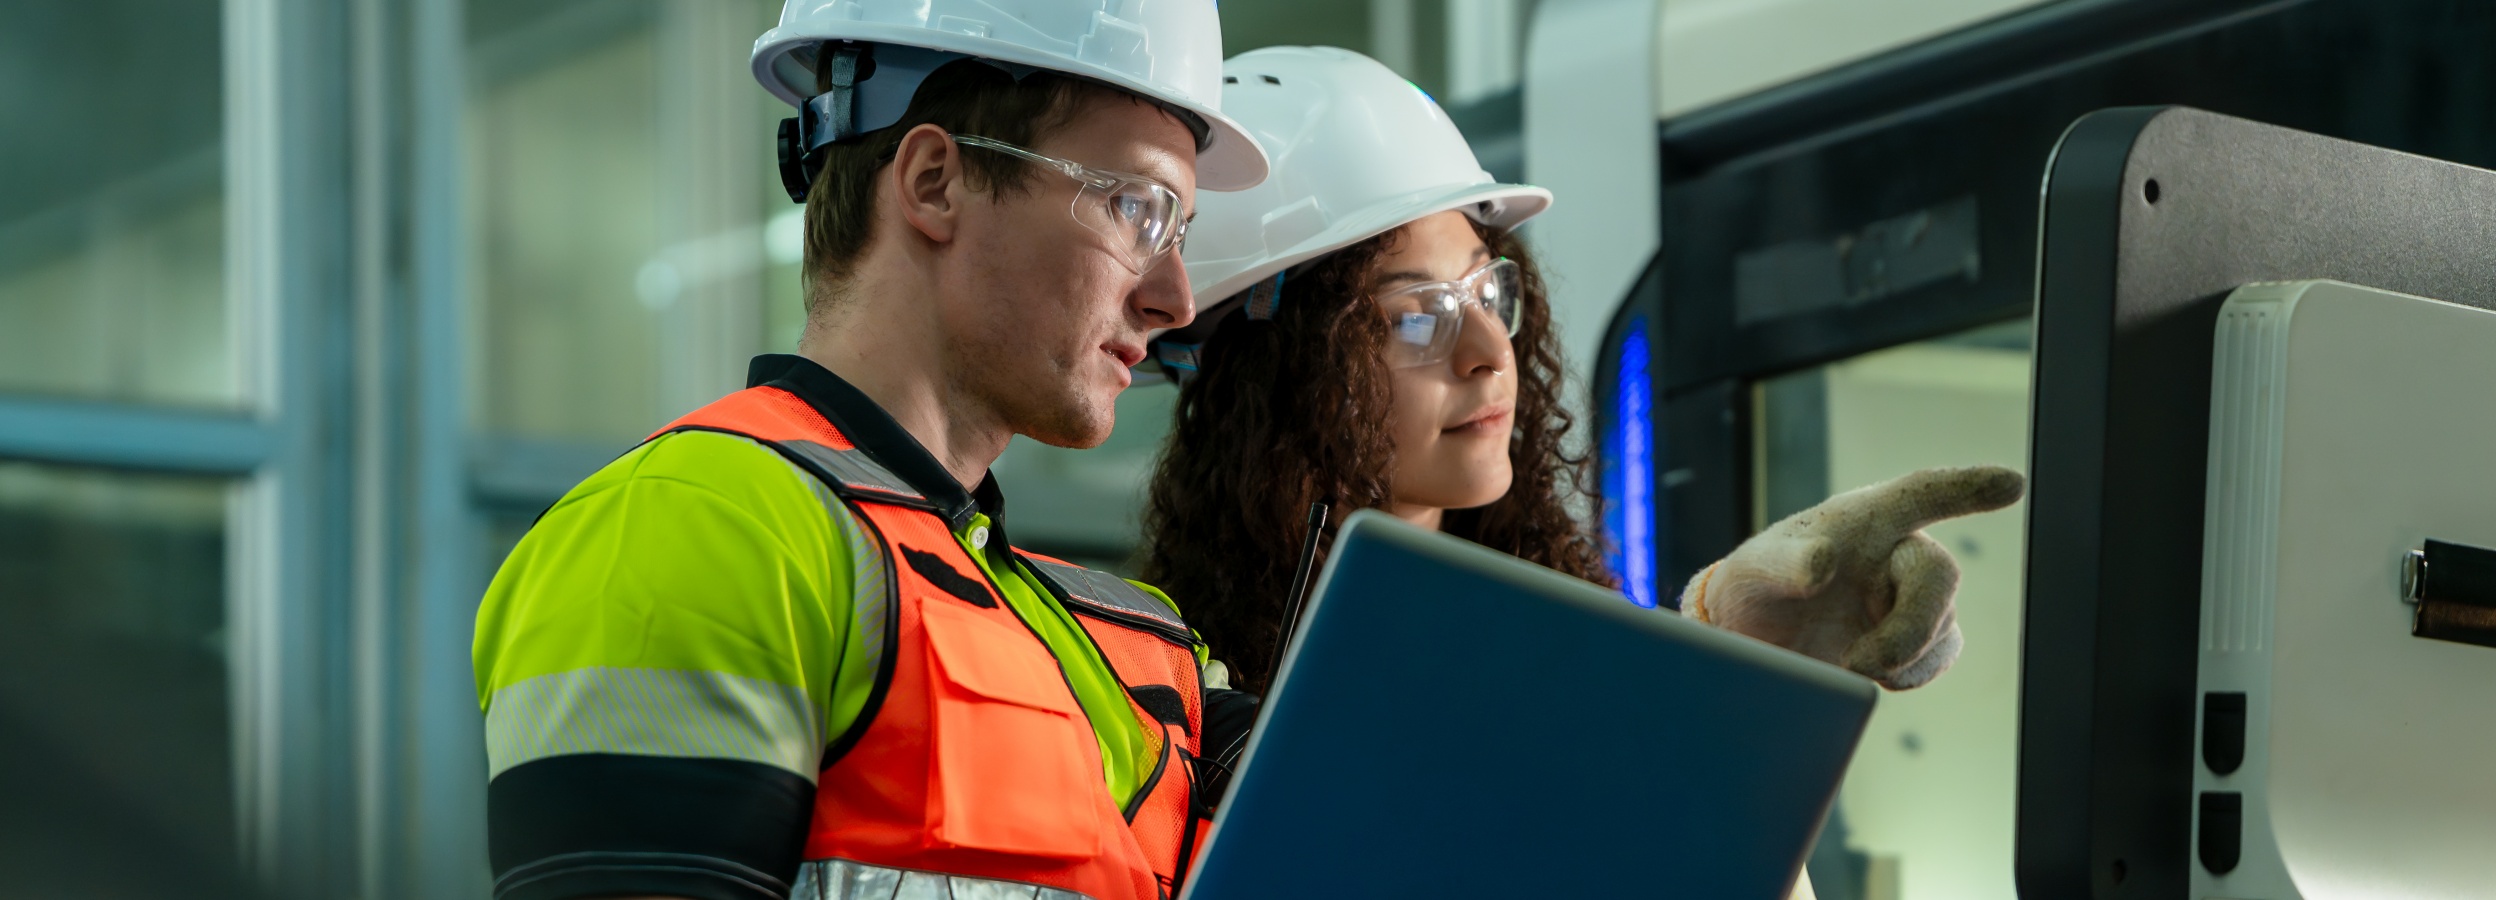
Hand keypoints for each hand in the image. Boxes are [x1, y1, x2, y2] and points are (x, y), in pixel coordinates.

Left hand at [1680, 466, 2023, 689]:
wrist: (1753, 638)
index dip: (1965, 488)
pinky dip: (1911, 673)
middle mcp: (1895, 551)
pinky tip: (1872, 674)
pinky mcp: (1911, 638)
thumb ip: (1785, 562)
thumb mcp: (1755, 568)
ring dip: (1906, 653)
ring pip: (1943, 624)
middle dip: (1911, 625)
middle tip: (1861, 662)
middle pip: (1938, 575)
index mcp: (1861, 518)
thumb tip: (1821, 563)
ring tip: (1850, 663)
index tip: (2012, 483)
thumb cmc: (1756, 585)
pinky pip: (1938, 655)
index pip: (1921, 493)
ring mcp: (1908, 595)